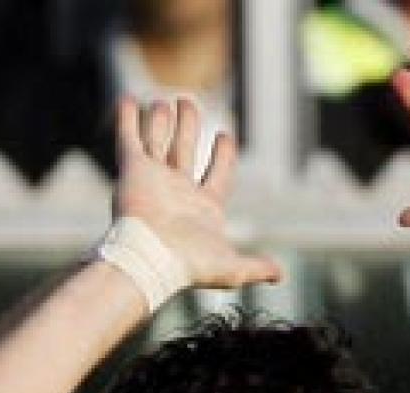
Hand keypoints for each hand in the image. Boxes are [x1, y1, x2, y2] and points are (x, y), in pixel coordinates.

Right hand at [114, 97, 279, 287]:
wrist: (151, 260)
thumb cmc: (189, 265)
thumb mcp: (232, 268)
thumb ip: (255, 267)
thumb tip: (280, 276)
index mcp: (202, 207)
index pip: (217, 174)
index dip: (223, 156)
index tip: (225, 135)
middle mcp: (177, 190)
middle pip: (184, 150)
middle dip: (188, 126)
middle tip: (189, 103)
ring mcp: (153, 179)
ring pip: (159, 140)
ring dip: (161, 120)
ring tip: (165, 101)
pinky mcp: (132, 170)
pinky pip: (129, 139)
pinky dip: (129, 119)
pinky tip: (128, 99)